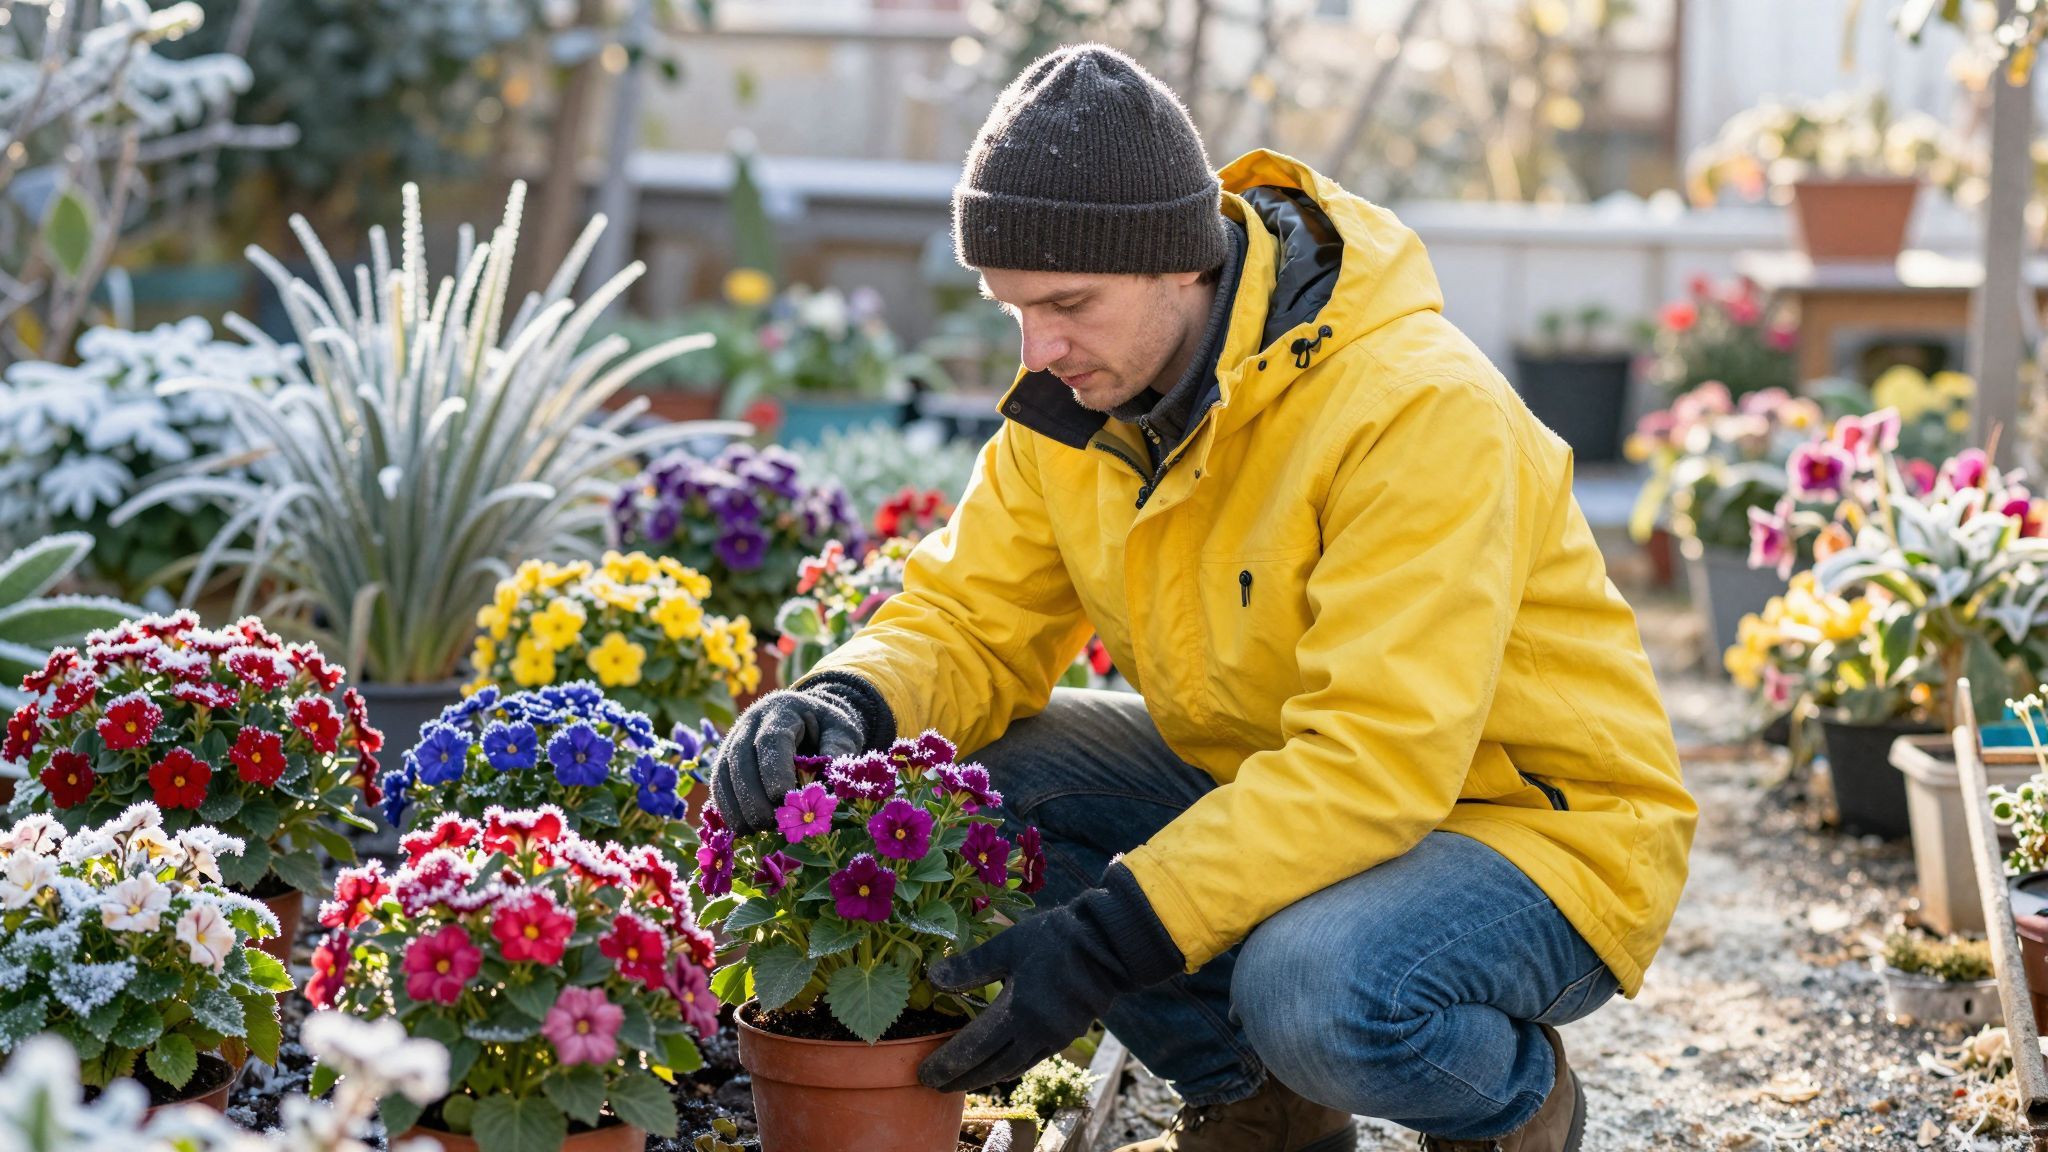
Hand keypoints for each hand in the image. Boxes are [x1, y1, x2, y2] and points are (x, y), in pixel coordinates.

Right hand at [709, 687, 865, 836]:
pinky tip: (742, 828)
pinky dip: (727, 807)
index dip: (773, 772)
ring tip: (755, 830)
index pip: (770, 741)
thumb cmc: (827, 728)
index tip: (783, 799)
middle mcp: (751, 722)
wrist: (809, 717)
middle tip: (770, 823)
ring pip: (723, 772)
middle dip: (752, 795)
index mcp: (781, 711)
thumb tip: (829, 783)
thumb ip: (838, 751)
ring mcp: (734, 739)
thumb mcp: (843, 731)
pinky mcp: (726, 758)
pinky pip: (719, 784)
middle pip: (741, 758)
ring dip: (736, 805)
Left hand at [918, 864, 1182, 1092]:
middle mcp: (1035, 1034)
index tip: (925, 1074)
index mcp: (1018, 1012)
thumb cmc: (1056, 938)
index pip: (974, 1047)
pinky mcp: (1066, 1035)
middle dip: (962, 1078)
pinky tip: (1001, 1064)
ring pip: (1013, 1068)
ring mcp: (1054, 1038)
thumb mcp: (1008, 945)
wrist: (1109, 944)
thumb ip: (970, 965)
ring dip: (986, 1077)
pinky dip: (1010, 1067)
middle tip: (935, 1085)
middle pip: (991, 1067)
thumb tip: (932, 978)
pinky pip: (1032, 1060)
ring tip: (964, 1079)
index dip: (948, 1063)